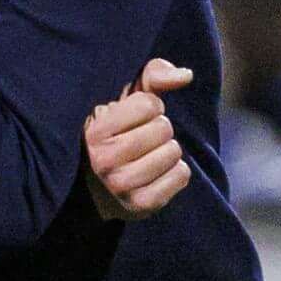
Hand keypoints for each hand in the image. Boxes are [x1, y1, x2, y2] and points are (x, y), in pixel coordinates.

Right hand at [84, 59, 194, 218]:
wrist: (98, 187)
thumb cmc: (117, 132)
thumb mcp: (123, 98)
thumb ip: (152, 76)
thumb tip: (186, 75)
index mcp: (94, 132)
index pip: (149, 105)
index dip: (150, 107)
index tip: (134, 119)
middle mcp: (103, 161)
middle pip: (164, 128)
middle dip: (160, 129)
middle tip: (142, 139)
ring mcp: (121, 186)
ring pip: (173, 152)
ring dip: (168, 150)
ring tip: (149, 155)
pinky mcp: (141, 205)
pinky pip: (181, 175)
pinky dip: (176, 172)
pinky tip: (157, 173)